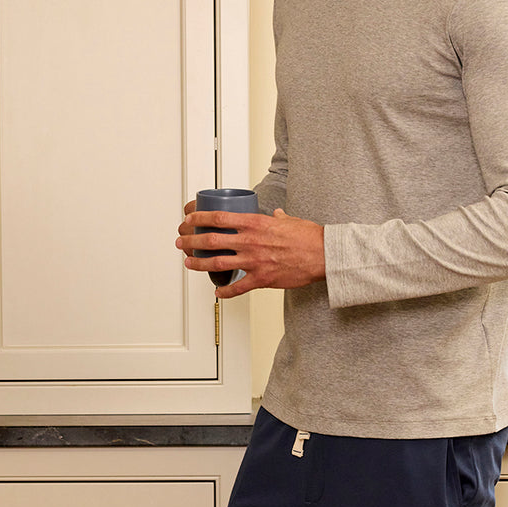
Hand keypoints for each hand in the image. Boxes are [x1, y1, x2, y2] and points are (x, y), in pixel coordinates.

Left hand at [177, 207, 324, 296]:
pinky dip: (225, 291)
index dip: (199, 219)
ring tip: (188, 263)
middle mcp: (251, 241)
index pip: (219, 218)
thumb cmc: (310, 237)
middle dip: (192, 242)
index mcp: (256, 223)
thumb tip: (275, 214)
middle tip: (182, 243)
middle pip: (212, 240)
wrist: (324, 255)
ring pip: (218, 263)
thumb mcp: (289, 220)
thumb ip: (277, 217)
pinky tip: (217, 291)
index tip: (190, 220)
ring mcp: (255, 261)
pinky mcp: (262, 279)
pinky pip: (238, 288)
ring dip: (199, 263)